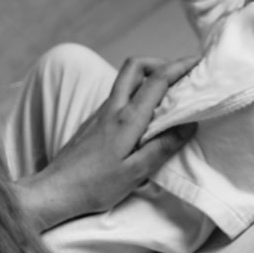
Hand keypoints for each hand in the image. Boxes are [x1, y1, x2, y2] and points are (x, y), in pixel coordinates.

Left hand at [15, 55, 199, 231]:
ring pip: (125, 80)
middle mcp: (112, 108)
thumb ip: (162, 147)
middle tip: (180, 74)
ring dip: (148, 77)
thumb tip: (188, 125)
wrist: (56, 190)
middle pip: (135, 66)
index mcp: (127, 118)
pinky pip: (118, 95)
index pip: (156, 80)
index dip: (179, 67)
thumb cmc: (95, 185)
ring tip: (169, 94)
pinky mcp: (94, 121)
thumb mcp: (135, 172)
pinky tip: (145, 114)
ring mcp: (100, 113)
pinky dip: (136, 93)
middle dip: (160, 62)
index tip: (198, 63)